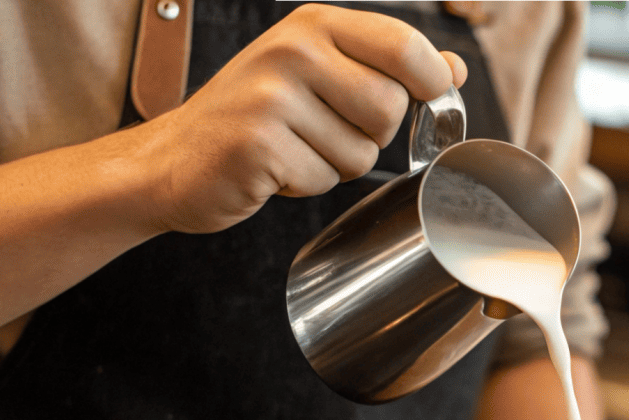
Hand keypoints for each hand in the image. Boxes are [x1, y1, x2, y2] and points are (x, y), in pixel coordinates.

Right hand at [136, 4, 467, 234]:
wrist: (174, 159)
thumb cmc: (256, 117)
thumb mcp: (323, 74)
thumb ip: (389, 67)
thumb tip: (454, 68)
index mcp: (313, 25)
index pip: (404, 45)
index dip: (432, 80)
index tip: (428, 97)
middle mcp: (291, 50)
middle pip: (390, 108)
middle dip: (371, 135)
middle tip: (326, 130)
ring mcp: (271, 96)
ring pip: (361, 152)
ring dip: (336, 163)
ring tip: (294, 147)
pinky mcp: (257, 144)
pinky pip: (324, 179)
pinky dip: (306, 185)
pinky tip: (274, 167)